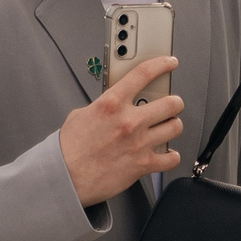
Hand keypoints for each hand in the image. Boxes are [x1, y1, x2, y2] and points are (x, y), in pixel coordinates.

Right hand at [59, 55, 183, 205]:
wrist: (65, 177)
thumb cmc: (69, 149)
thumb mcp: (81, 115)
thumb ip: (102, 106)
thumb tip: (113, 104)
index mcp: (111, 104)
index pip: (143, 74)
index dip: (161, 64)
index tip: (169, 63)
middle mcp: (128, 121)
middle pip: (170, 102)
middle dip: (174, 102)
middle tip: (172, 104)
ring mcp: (138, 143)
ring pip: (175, 127)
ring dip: (174, 126)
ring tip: (168, 127)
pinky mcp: (142, 164)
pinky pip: (171, 158)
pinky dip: (171, 156)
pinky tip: (166, 154)